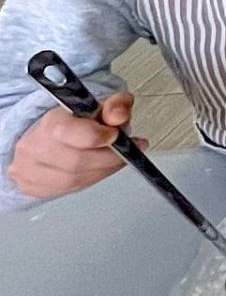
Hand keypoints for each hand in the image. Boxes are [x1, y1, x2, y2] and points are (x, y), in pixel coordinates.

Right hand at [8, 90, 140, 200]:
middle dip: (108, 158)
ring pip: (73, 179)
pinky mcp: (33, 187)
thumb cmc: (78, 122)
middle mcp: (33, 147)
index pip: (66, 131)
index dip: (96, 136)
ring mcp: (29, 170)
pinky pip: (67, 189)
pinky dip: (91, 179)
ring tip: (116, 158)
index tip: (115, 135)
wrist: (51, 138)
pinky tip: (100, 169)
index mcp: (50, 122)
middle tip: (125, 150)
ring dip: (102, 170)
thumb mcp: (104, 106)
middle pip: (75, 161)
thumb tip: (118, 115)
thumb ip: (116, 105)